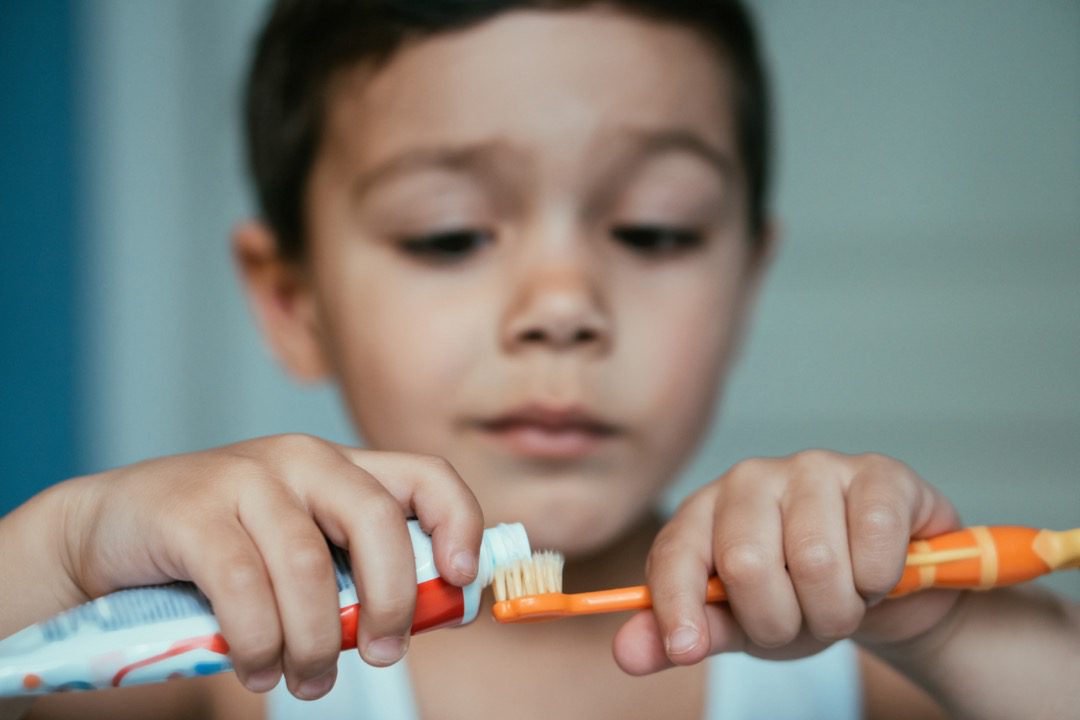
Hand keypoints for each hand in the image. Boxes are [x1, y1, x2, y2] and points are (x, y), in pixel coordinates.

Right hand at [39, 435, 482, 698]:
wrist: (109, 531)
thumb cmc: (222, 550)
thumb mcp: (300, 549)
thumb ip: (356, 570)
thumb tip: (437, 612)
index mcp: (340, 467)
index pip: (425, 475)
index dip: (458, 523)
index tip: (461, 579)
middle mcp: (301, 460)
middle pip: (377, 520)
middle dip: (392, 600)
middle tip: (384, 654)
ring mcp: (245, 479)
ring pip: (309, 568)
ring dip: (317, 642)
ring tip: (308, 680)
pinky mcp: (191, 510)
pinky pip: (245, 588)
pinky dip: (260, 643)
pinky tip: (258, 667)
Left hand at [612, 450, 961, 674]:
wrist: (887, 584)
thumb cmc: (800, 598)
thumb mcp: (739, 624)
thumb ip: (685, 634)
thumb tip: (627, 653)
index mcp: (705, 512)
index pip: (676, 554)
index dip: (677, 605)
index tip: (687, 648)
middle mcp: (751, 480)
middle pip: (746, 564)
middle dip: (781, 622)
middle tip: (803, 621)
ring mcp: (813, 469)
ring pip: (816, 562)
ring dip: (837, 609)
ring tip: (842, 598)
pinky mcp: (876, 473)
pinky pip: (873, 540)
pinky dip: (881, 580)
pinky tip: (879, 573)